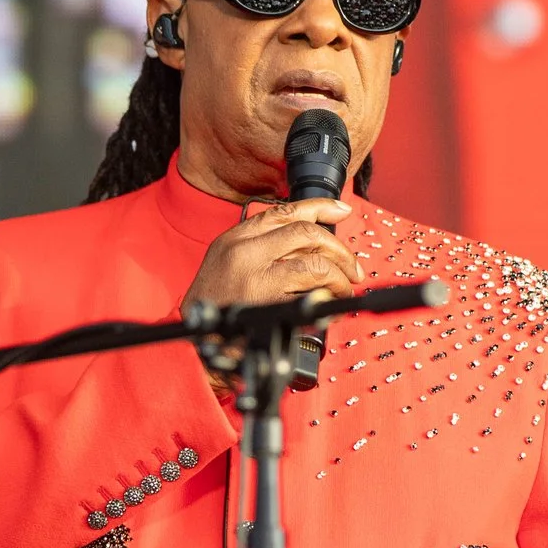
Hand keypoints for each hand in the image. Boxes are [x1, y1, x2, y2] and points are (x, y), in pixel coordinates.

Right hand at [181, 199, 362, 317]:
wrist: (196, 339)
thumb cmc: (213, 304)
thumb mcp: (227, 261)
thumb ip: (261, 247)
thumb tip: (310, 244)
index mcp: (236, 238)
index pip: (284, 211)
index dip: (320, 207)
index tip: (341, 210)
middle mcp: (245, 251)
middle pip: (307, 233)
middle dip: (339, 249)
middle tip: (352, 267)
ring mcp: (256, 276)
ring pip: (315, 263)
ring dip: (339, 276)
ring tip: (344, 288)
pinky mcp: (268, 303)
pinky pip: (312, 294)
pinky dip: (330, 299)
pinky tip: (333, 306)